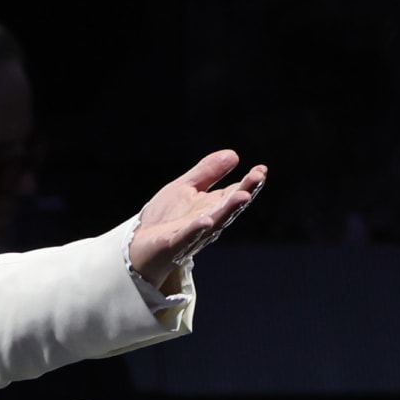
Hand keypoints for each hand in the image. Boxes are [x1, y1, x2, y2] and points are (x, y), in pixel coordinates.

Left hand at [128, 150, 267, 289]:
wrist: (139, 245)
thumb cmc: (165, 217)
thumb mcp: (186, 187)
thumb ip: (208, 172)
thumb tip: (234, 154)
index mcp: (212, 206)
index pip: (235, 193)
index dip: (249, 182)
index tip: (261, 170)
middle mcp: (208, 220)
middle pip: (229, 206)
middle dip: (244, 192)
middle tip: (258, 177)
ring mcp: (192, 234)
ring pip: (214, 222)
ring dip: (228, 210)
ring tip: (243, 196)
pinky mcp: (173, 245)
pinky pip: (187, 237)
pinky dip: (196, 230)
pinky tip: (205, 220)